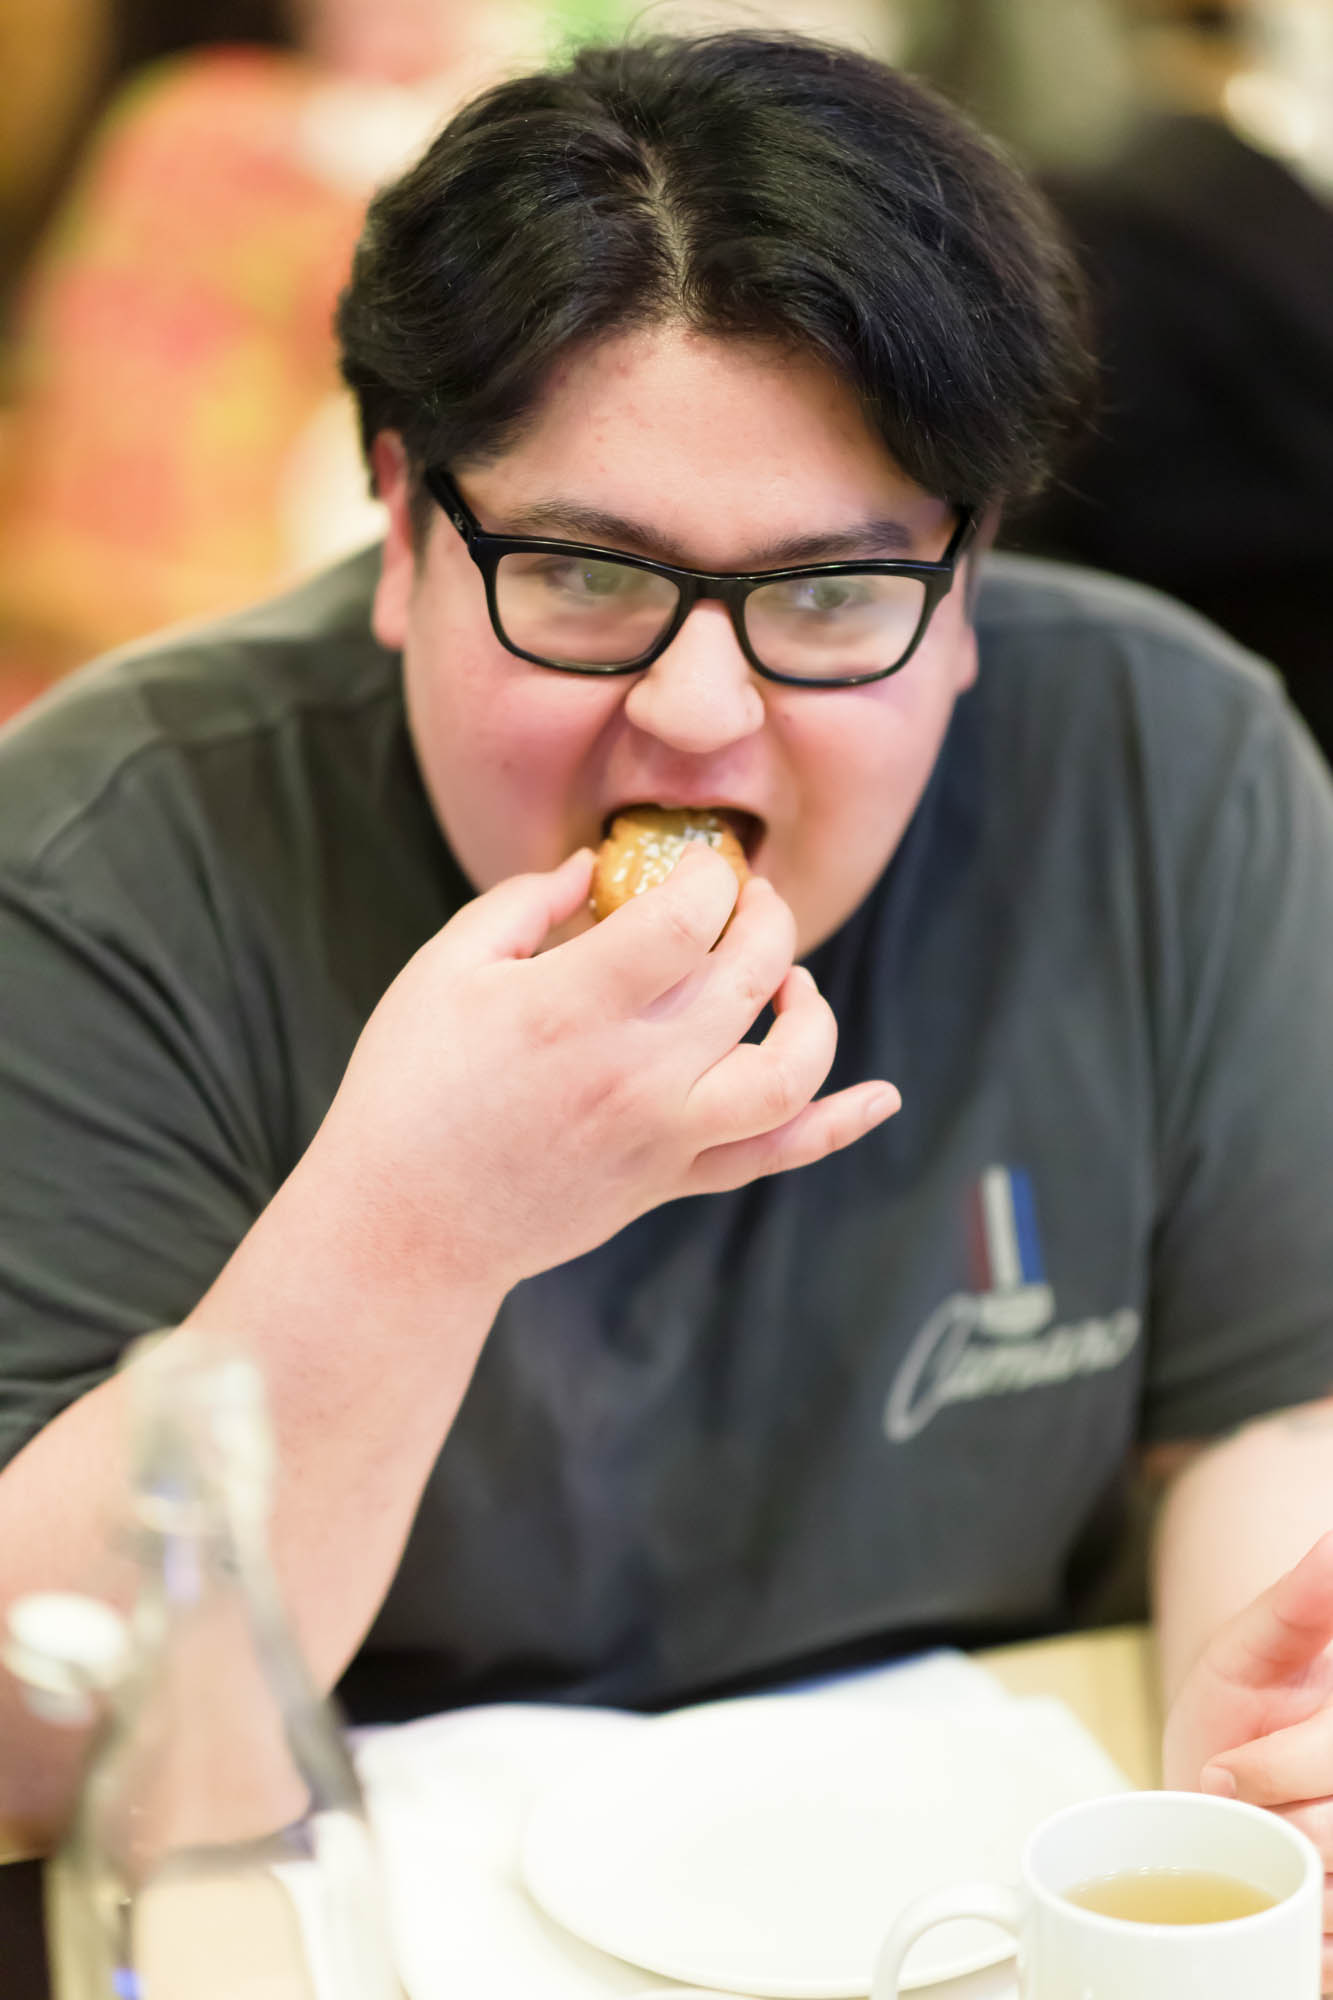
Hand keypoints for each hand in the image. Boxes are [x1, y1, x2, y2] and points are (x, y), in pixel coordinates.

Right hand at [307, 843, 898, 1299]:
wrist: (407, 1224)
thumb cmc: (409, 1086)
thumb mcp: (444, 970)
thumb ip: (527, 902)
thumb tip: (598, 866)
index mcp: (573, 1007)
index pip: (687, 918)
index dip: (708, 875)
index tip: (696, 864)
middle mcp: (637, 1071)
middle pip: (750, 975)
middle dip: (764, 917)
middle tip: (746, 898)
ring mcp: (665, 1133)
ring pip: (788, 1068)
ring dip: (811, 1011)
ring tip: (789, 980)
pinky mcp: (674, 1179)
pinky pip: (775, 1155)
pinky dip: (837, 1126)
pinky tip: (881, 1097)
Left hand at [1162, 1532, 1332, 1989]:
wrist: (1207, 1800)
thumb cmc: (1234, 1718)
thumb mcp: (1249, 1651)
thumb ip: (1297, 1604)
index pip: (1332, 1753)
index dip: (1273, 1768)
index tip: (1223, 1768)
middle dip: (1268, 1821)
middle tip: (1228, 1807)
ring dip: (1287, 1882)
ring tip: (1258, 1852)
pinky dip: (1308, 1941)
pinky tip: (1284, 1911)